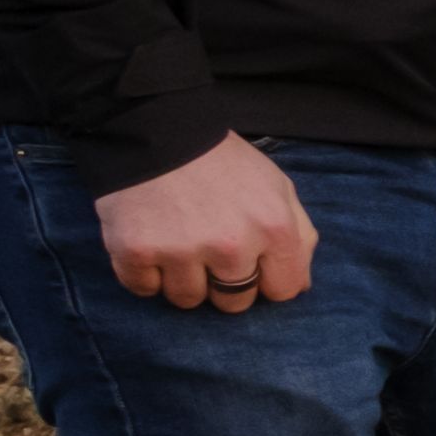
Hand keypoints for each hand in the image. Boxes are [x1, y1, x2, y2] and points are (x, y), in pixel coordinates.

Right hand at [92, 138, 317, 315]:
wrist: (155, 131)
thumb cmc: (222, 163)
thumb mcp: (277, 187)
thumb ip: (299, 236)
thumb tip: (300, 287)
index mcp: (274, 229)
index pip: (283, 290)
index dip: (267, 280)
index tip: (251, 264)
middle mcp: (231, 245)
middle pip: (235, 303)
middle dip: (224, 284)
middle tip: (208, 250)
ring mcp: (181, 251)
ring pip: (187, 300)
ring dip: (182, 280)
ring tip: (178, 244)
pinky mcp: (135, 251)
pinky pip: (144, 289)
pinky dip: (144, 274)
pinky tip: (150, 245)